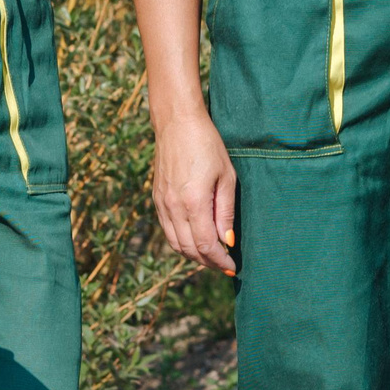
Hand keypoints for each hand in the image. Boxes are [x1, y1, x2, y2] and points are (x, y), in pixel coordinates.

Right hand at [152, 113, 238, 274]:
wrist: (177, 123)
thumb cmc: (207, 145)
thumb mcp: (226, 176)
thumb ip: (225, 211)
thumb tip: (227, 241)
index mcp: (193, 202)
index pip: (206, 245)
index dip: (219, 261)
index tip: (232, 267)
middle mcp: (173, 206)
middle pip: (189, 249)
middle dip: (208, 262)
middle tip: (224, 265)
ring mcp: (162, 203)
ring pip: (175, 243)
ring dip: (193, 255)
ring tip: (211, 257)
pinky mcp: (156, 198)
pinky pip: (167, 230)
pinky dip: (180, 242)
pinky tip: (194, 240)